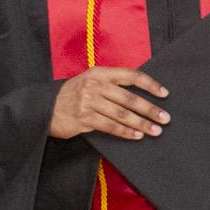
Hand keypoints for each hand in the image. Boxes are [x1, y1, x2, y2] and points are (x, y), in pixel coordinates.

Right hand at [50, 66, 170, 140]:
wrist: (44, 107)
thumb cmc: (74, 95)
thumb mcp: (90, 82)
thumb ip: (111, 85)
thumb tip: (142, 94)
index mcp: (100, 73)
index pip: (131, 75)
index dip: (150, 84)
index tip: (165, 94)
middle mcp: (94, 85)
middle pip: (130, 98)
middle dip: (150, 109)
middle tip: (165, 118)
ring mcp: (88, 102)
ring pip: (122, 114)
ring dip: (141, 123)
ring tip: (155, 130)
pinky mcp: (83, 118)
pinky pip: (110, 126)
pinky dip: (126, 132)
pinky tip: (137, 136)